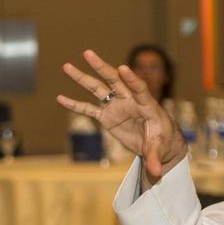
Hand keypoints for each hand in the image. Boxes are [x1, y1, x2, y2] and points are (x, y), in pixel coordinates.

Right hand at [56, 50, 186, 183]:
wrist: (156, 143)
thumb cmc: (163, 142)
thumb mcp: (159, 150)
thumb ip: (155, 158)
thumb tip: (155, 171)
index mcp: (146, 105)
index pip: (140, 89)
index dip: (132, 79)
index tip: (123, 68)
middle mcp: (129, 101)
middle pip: (115, 80)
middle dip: (102, 67)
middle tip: (88, 53)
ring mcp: (116, 107)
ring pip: (98, 89)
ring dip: (83, 78)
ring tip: (67, 66)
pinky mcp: (107, 117)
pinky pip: (89, 109)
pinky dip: (76, 104)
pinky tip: (61, 98)